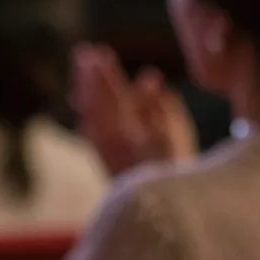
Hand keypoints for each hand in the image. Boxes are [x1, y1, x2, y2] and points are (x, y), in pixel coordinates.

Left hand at [71, 44, 198, 174]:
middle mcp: (110, 137)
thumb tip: (147, 76)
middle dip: (88, 75)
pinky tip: (81, 102)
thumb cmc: (178, 165)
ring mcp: (103, 149)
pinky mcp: (101, 159)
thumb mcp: (178, 132)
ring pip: (87, 112)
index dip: (105, 72)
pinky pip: (87, 128)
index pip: (113, 92)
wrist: (160, 207)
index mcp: (129, 127)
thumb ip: (161, 103)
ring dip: (83, 88)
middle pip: (94, 99)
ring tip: (81, 71)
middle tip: (82, 53)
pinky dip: (84, 110)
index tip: (99, 53)